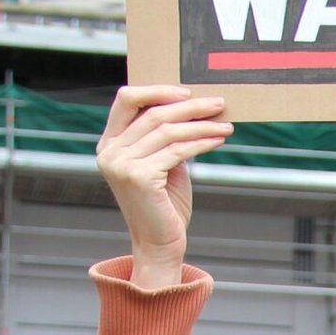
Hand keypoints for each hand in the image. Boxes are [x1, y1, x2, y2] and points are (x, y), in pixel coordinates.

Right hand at [96, 87, 233, 288]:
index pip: (126, 99)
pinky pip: (178, 150)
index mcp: (109, 143)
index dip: (157, 91)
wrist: (160, 243)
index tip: (188, 92)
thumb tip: (193, 105)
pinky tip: (218, 140)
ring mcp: (121, 164)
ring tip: (225, 125)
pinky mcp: (140, 177)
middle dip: (190, 106)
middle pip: (153, 113)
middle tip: (218, 103)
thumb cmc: (164, 204)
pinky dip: (202, 142)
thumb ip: (163, 136)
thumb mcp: (161, 163)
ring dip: (202, 124)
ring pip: (168, 130)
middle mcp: (109, 151)